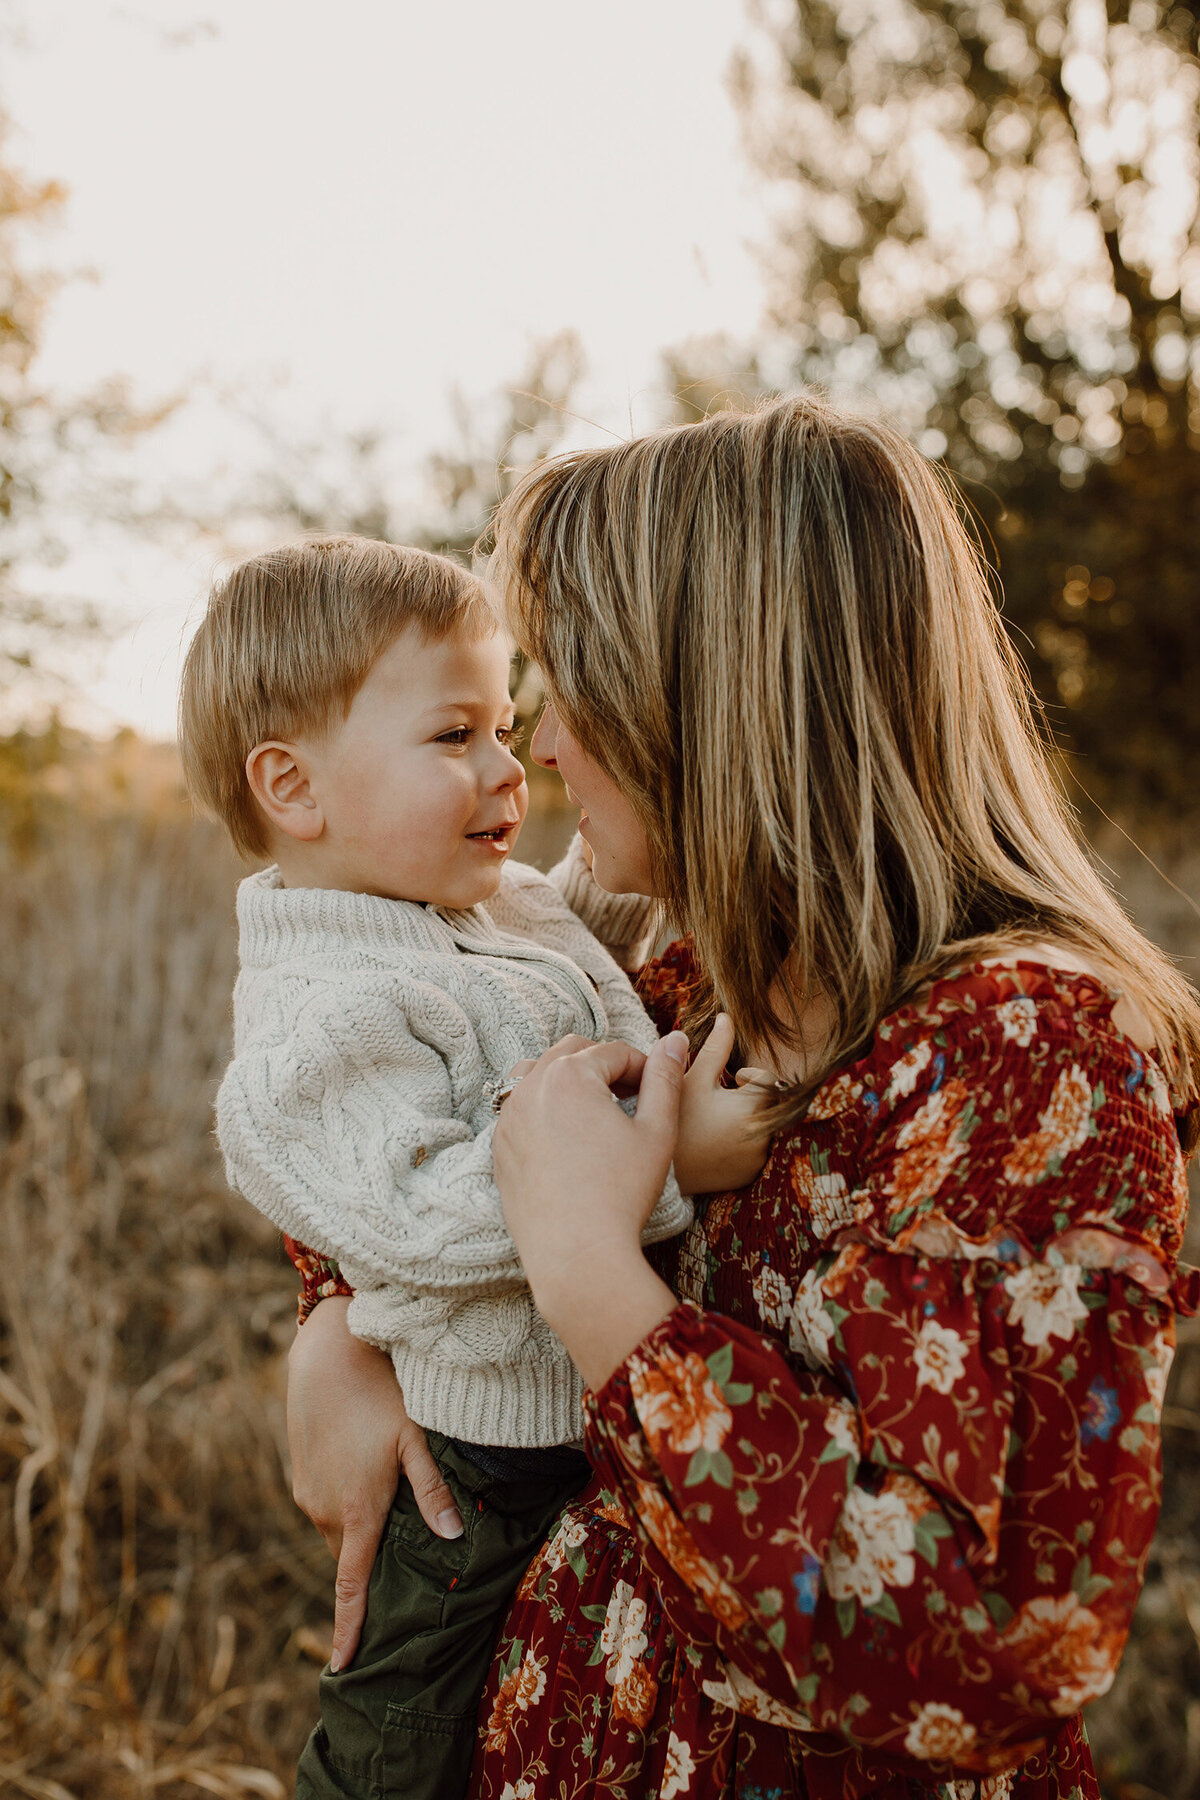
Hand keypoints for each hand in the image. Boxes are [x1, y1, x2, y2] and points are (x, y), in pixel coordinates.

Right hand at [286, 1296, 462, 1670]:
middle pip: (352, 1559)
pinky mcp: (300, 1479)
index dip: (348, 1628)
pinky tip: (365, 1481)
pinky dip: (346, 1511)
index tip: (342, 1666)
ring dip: (360, 1534)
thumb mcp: (414, 1438)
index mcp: (357, 1512)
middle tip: (402, 1570)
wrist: (325, 1357)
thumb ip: (431, 1490)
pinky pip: (326, 1511)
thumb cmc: (380, 1394)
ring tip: (389, 1515)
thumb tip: (451, 1537)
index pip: (350, 1586)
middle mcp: (325, 1512)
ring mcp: (308, 1496)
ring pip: (339, 1533)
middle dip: (371, 1571)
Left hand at [492, 1032, 687, 1388]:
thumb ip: (665, 1079)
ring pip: (537, 1073)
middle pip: (572, 1052)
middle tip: (630, 1097)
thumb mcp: (656, 1132)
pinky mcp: (498, 1147)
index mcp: (571, 1075)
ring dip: (567, 1080)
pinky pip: (519, 1110)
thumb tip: (676, 1039)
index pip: (614, 1052)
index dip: (644, 1068)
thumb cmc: (622, 1194)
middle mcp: (530, 1086)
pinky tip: (568, 1140)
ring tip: (594, 1110)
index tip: (658, 1093)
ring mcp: (508, 1117)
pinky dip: (543, 1110)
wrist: (576, 1256)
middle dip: (604, 1066)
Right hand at [673, 1014, 775, 1194]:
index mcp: (753, 1108)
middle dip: (748, 1098)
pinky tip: (714, 1144)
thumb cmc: (673, 1119)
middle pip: (768, 1104)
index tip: (726, 1082)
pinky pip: (753, 1152)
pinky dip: (740, 1145)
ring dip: (746, 1121)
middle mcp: (763, 1136)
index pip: (769, 1080)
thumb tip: (726, 1017)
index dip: (747, 1076)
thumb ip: (715, 1048)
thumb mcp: (691, 1080)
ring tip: (714, 1123)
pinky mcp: (748, 1176)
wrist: (656, 1170)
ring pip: (762, 1128)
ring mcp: (757, 1160)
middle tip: (717, 1102)